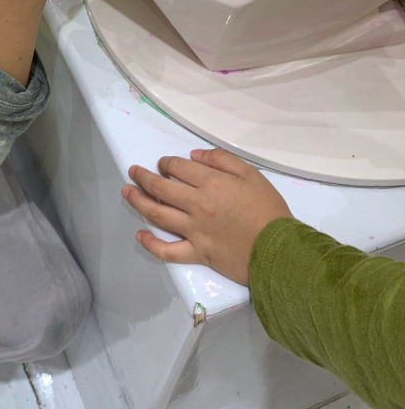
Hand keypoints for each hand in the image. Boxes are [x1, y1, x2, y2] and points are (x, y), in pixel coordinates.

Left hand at [121, 148, 291, 285]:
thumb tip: (193, 155)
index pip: (178, 168)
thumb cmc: (268, 210)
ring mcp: (194, 230)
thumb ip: (221, 160)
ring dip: (138, 201)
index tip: (164, 165)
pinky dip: (151, 244)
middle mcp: (197, 205)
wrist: (280, 250)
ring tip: (127, 192)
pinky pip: (168, 250)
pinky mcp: (197, 253)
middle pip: (160, 188)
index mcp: (211, 183)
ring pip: (157, 214)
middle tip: (133, 172)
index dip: (166, 164)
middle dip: (143, 177)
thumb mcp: (251, 174)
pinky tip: (140, 235)